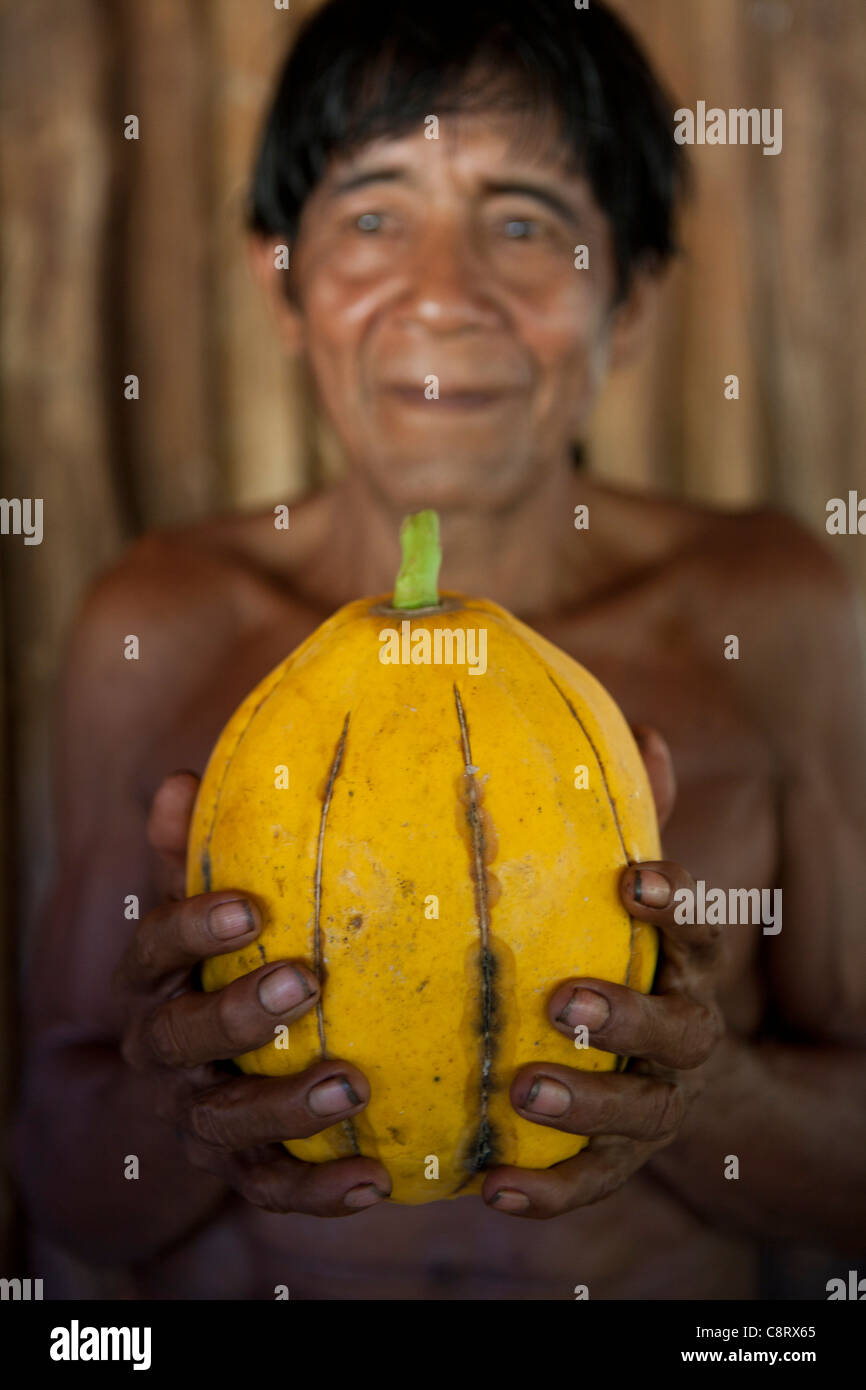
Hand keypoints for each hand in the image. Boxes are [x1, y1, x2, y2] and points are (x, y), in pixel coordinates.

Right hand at [114, 772, 391, 1215]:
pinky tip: (375, 1178)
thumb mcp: (194, 915)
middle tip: (305, 982)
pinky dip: (320, 1190)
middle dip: (239, 1013)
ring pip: (226, 1120)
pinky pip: (271, 1188)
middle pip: (182, 1036)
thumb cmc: (204, 972)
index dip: (194, 927)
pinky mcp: (234, 1170)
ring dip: (286, 1107)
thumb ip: (192, 856)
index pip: (156, 948)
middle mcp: (164, 1049)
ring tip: (351, 1087)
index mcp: (155, 980)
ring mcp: (196, 1114)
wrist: (168, 1093)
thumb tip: (183, 780)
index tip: (250, 908)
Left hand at [482, 726, 724, 1217]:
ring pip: (638, 1115)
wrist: (677, 1076)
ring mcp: (659, 1106)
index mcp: (685, 967)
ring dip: (585, 1106)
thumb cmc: (636, 962)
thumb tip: (644, 727)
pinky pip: (592, 1185)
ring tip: (521, 1092)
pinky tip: (493, 1191)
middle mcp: (685, 1037)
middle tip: (562, 1003)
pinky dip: (549, 1193)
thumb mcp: (639, 903)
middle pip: (676, 1031)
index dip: (677, 906)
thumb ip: (639, 823)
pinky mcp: (624, 1163)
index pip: (696, 932)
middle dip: (624, 1018)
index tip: (638, 881)